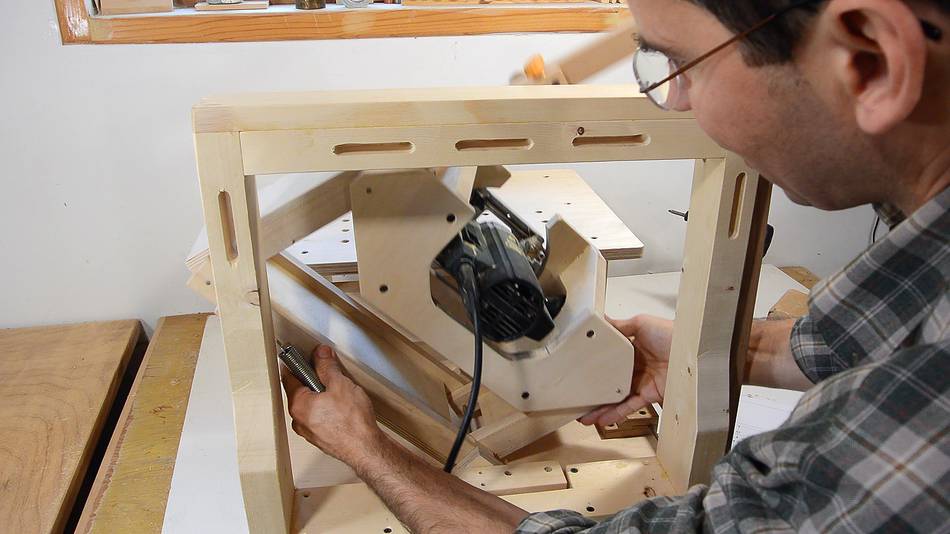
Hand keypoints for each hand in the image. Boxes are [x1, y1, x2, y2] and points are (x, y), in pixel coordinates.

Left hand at [281, 345, 382, 465]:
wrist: (365, 448)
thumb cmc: (353, 421)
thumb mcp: (340, 384)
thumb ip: (327, 366)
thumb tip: (320, 354)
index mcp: (298, 405)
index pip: (289, 377)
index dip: (298, 363)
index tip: (305, 357)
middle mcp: (298, 420)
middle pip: (299, 392)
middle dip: (312, 381)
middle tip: (328, 375)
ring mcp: (308, 432)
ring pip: (309, 407)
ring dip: (319, 397)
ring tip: (339, 394)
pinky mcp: (320, 439)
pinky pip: (318, 419)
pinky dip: (325, 411)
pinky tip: (341, 410)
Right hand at [579, 315, 671, 425]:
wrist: (694, 353)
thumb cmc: (673, 334)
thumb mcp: (642, 323)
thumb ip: (620, 326)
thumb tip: (602, 322)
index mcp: (634, 346)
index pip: (611, 357)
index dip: (596, 364)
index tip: (580, 369)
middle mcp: (638, 365)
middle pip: (611, 379)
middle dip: (595, 389)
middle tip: (577, 397)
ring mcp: (643, 381)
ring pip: (617, 396)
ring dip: (601, 406)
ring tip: (583, 415)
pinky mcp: (650, 395)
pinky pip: (629, 406)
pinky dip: (615, 414)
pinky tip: (602, 419)